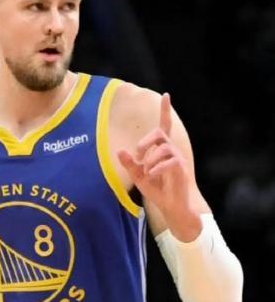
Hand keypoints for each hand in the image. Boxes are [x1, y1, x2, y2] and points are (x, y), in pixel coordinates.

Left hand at [117, 93, 191, 218]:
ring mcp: (178, 158)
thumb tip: (119, 150)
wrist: (172, 206)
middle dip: (144, 142)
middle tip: (138, 157)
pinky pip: (170, 161)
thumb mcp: (138, 176)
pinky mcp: (182, 169)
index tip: (166, 95)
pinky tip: (151, 175)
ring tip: (146, 172)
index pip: (164, 126)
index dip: (165, 111)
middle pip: (159, 133)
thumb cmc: (157, 189)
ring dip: (150, 159)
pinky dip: (158, 168)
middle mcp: (171, 150)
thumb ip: (129, 164)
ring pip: (163, 147)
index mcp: (160, 149)